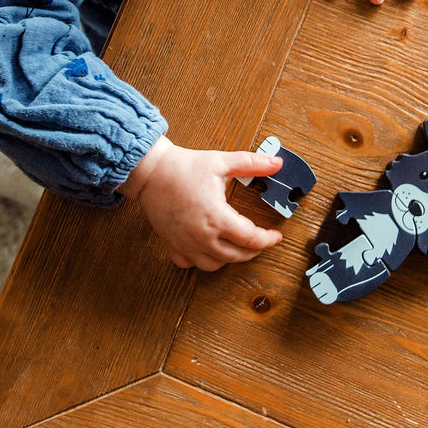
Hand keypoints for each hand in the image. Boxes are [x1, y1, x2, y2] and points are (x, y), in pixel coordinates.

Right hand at [121, 136, 282, 270]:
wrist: (151, 172)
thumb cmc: (184, 166)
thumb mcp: (222, 161)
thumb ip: (252, 163)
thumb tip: (277, 163)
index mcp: (217, 217)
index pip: (250, 238)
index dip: (267, 239)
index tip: (276, 236)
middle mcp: (202, 236)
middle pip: (235, 256)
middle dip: (254, 251)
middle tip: (262, 242)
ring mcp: (185, 243)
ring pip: (214, 265)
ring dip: (231, 259)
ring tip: (240, 247)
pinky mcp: (172, 244)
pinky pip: (189, 264)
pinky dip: (203, 261)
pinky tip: (209, 251)